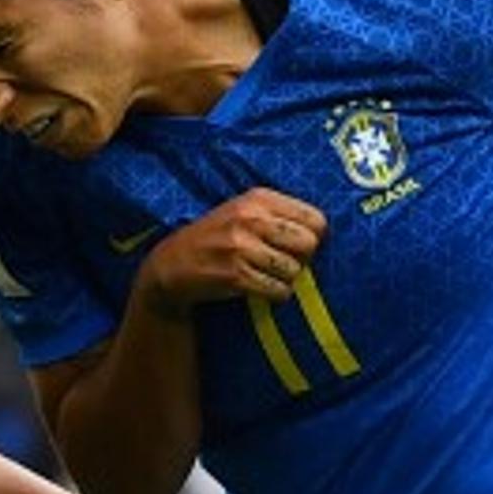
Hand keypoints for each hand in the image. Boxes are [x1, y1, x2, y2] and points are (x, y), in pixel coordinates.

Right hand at [141, 189, 326, 306]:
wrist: (171, 264)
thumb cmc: (215, 237)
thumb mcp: (242, 210)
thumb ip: (278, 214)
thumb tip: (321, 233)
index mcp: (258, 198)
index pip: (315, 218)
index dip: (313, 236)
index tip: (297, 245)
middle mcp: (251, 219)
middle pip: (309, 244)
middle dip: (302, 259)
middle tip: (285, 262)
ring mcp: (242, 248)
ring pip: (294, 270)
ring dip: (286, 279)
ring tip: (268, 275)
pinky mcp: (235, 276)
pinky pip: (278, 290)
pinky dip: (275, 294)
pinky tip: (260, 288)